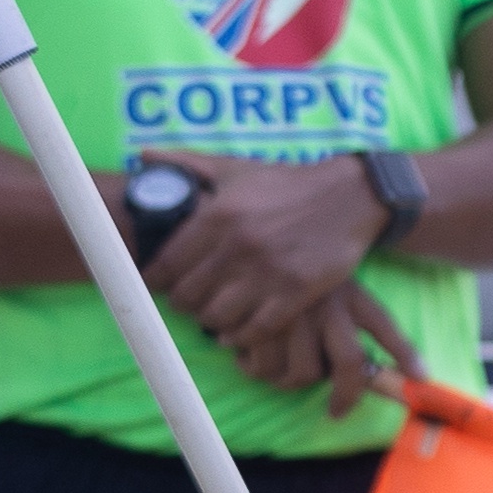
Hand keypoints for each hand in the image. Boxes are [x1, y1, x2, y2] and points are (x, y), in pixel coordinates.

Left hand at [142, 149, 391, 340]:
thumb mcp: (235, 169)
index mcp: (217, 215)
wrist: (350, 194)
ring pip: (217, 316)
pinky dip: (241, 336)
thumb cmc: (287, 183)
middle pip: (188, 296)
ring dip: (210, 321)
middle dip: (183, 303)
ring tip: (212, 316)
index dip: (156, 281)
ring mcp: (268, 272)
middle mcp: (238, 246)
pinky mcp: (297, 292)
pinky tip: (237, 331)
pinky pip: (256, 328)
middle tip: (188, 302)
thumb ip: (186, 163)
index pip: (167, 264)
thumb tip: (143, 156)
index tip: (158, 286)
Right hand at [211, 280, 423, 416]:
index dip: (406, 355)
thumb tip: (405, 375)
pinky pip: (262, 366)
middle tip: (337, 407)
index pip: (385, 327)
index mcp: (351, 296)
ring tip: (280, 369)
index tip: (419, 379)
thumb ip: (362, 329)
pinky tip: (248, 356)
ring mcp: (294, 312)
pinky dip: (254, 369)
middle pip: (349, 365)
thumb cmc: (293, 284)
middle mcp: (327, 304)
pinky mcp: (256, 320)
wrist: (245, 251)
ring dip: (288, 381)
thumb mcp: (336, 290)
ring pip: (300, 374)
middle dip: (346, 397)